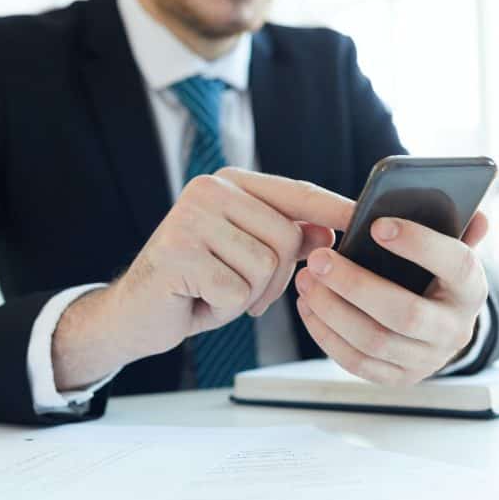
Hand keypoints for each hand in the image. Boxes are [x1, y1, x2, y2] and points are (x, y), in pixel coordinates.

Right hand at [51, 168, 354, 389]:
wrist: (135, 315)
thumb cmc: (196, 286)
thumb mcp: (248, 259)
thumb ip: (288, 239)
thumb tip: (332, 231)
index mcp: (229, 183)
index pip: (296, 192)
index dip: (332, 209)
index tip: (363, 219)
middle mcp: (209, 189)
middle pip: (286, 236)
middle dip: (274, 278)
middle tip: (243, 292)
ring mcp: (191, 217)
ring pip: (265, 265)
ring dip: (248, 294)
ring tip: (216, 292)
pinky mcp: (178, 252)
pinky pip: (237, 290)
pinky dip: (226, 309)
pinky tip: (198, 300)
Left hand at [294, 212, 489, 385]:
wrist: (437, 328)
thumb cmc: (434, 277)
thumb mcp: (448, 250)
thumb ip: (456, 229)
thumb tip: (478, 216)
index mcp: (471, 289)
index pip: (457, 264)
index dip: (419, 244)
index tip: (376, 225)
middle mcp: (455, 330)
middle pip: (404, 312)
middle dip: (355, 285)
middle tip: (319, 259)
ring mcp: (428, 360)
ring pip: (374, 340)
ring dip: (332, 310)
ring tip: (306, 279)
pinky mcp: (399, 378)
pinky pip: (357, 363)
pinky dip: (327, 334)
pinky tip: (308, 306)